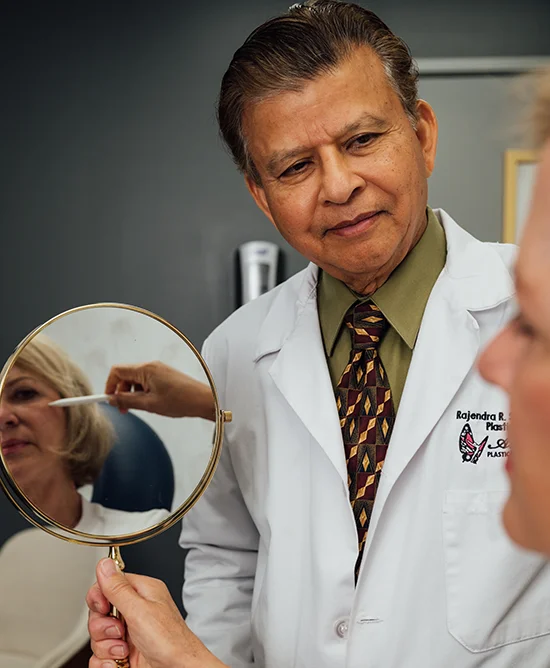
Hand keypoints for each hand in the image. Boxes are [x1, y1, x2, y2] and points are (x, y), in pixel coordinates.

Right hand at [87, 558, 226, 667]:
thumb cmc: (170, 641)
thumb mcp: (140, 610)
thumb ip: (118, 588)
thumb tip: (104, 564)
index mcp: (142, 592)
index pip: (108, 585)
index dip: (100, 597)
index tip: (104, 607)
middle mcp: (135, 610)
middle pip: (99, 613)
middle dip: (104, 627)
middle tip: (119, 631)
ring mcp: (129, 633)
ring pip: (98, 637)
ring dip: (107, 647)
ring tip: (124, 650)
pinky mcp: (124, 653)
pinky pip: (100, 656)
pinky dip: (106, 662)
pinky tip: (120, 663)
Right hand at [104, 361, 215, 419]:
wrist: (203, 400)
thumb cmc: (181, 401)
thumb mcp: (149, 404)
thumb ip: (127, 401)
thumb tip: (112, 400)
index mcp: (146, 369)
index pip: (117, 371)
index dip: (109, 385)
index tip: (108, 399)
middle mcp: (151, 366)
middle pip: (125, 375)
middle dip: (121, 391)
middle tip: (123, 409)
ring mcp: (158, 369)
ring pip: (136, 379)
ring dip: (132, 393)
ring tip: (139, 407)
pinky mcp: (164, 375)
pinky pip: (146, 381)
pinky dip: (142, 391)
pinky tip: (149, 403)